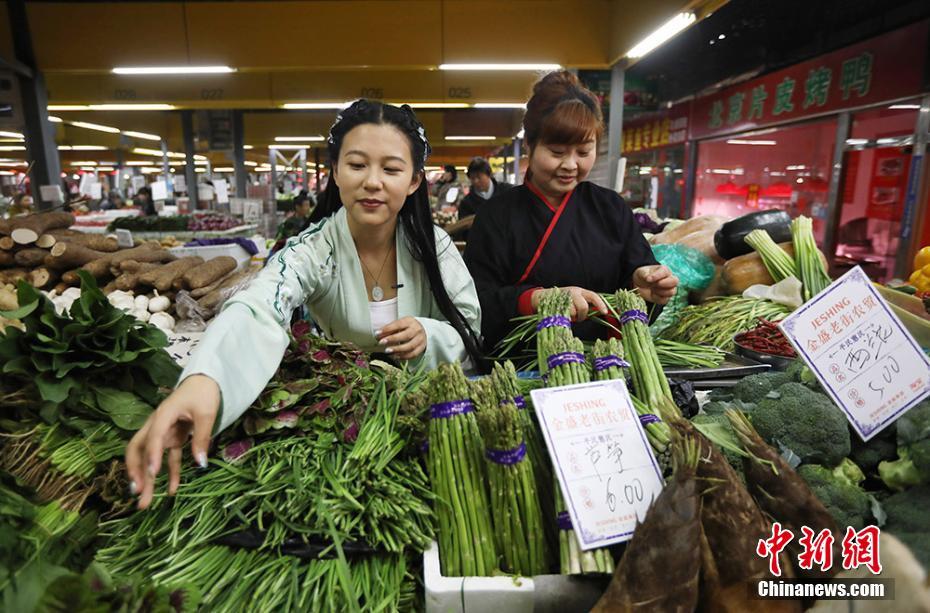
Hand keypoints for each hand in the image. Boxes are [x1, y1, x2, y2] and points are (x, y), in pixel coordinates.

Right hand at [125, 375, 219, 509]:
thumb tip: (201, 464)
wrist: (204, 381)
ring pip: (149, 458)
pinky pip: (168, 459)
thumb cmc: (203, 393)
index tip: (152, 474)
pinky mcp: (173, 439)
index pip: (154, 437)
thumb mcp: (207, 413)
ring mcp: (163, 434)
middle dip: (135, 471)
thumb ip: (202, 437)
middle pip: (138, 449)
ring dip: (147, 479)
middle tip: (137, 492)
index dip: (151, 456)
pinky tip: (173, 491)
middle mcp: (157, 426)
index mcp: (163, 415)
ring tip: (145, 503)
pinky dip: (170, 473)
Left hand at [376, 317, 426, 359]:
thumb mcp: (400, 324)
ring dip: (397, 350)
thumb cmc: (408, 327)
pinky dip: (403, 356)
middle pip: (405, 336)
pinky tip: (395, 356)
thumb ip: (390, 329)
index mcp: (410, 321)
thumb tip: (378, 336)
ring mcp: (420, 339)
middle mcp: (416, 330)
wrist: (422, 330)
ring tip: (387, 351)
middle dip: (392, 339)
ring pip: (409, 346)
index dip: (387, 329)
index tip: (377, 333)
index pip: (398, 324)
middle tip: (381, 342)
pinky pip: (413, 354)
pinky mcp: (421, 348)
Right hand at [531, 286, 607, 321]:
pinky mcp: (558, 304)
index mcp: (580, 291)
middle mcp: (573, 292)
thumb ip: (584, 304)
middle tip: (578, 318)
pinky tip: (562, 315)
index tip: (605, 312)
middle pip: (584, 307)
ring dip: (572, 317)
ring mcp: (565, 298)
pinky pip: (565, 315)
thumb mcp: (574, 299)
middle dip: (582, 316)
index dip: (600, 304)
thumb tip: (596, 312)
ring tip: (567, 315)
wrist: (542, 297)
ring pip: (574, 312)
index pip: (593, 296)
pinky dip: (566, 318)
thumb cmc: (561, 301)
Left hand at [633, 265, 678, 304]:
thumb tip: (648, 278)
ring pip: (672, 292)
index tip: (648, 279)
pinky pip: (665, 300)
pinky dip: (657, 298)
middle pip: (675, 281)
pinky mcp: (665, 298)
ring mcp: (669, 289)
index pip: (665, 272)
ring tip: (652, 289)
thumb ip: (645, 274)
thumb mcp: (641, 273)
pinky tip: (652, 294)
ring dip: (660, 292)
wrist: (640, 286)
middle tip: (654, 285)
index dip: (657, 276)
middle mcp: (669, 279)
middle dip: (664, 283)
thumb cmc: (643, 276)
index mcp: (664, 270)